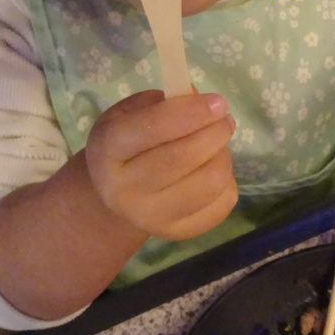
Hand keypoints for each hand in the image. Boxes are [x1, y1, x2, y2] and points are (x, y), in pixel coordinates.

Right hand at [84, 89, 237, 240]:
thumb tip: (203, 100)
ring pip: (210, 182)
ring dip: (223, 155)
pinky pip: (222, 203)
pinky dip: (227, 180)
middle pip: (183, 157)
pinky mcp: (178, 233)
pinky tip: (211, 170)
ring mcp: (151, 218)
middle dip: (214, 132)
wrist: (116, 195)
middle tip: (224, 119)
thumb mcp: (130, 113)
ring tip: (216, 145)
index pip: (151, 129)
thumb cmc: (127, 144)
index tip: (218, 102)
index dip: (190, 112)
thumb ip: (164, 102)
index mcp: (107, 150)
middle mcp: (124, 191)